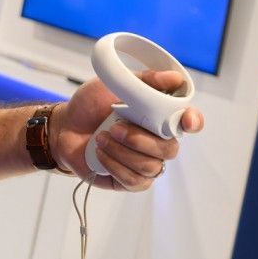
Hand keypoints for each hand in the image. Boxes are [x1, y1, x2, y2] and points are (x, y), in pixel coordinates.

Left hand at [52, 70, 204, 191]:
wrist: (64, 126)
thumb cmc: (91, 104)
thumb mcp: (113, 83)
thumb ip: (145, 80)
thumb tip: (175, 78)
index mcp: (159, 117)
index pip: (189, 122)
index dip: (193, 121)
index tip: (186, 120)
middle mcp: (158, 141)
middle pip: (170, 149)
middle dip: (140, 140)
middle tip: (114, 127)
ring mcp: (146, 162)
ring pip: (150, 166)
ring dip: (121, 152)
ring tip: (100, 138)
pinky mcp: (131, 180)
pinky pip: (135, 180)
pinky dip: (114, 165)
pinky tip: (100, 153)